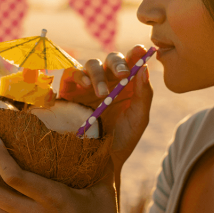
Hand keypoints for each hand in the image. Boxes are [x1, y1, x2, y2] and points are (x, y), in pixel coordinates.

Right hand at [58, 45, 153, 171]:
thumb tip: (144, 68)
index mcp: (127, 84)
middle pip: (110, 59)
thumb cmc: (123, 140)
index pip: (131, 61)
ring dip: (97, 75)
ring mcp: (87, 85)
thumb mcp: (139, 119)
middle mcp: (108, 80)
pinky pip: (69, 76)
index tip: (141, 51)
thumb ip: (144, 95)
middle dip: (117, 63)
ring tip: (102, 94)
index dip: (136, 53)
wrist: (100, 161)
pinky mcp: (69, 93)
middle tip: (122, 75)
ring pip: (90, 65)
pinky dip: (75, 77)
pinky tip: (83, 87)